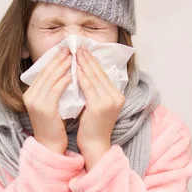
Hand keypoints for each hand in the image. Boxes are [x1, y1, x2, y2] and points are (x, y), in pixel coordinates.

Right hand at [22, 47, 71, 153]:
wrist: (50, 145)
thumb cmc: (54, 125)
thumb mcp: (50, 104)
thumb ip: (52, 89)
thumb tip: (64, 71)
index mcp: (30, 93)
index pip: (43, 72)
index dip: (54, 59)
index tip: (65, 50)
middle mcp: (30, 96)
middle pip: (46, 72)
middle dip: (59, 59)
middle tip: (70, 48)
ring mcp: (36, 102)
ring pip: (51, 79)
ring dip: (63, 66)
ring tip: (73, 57)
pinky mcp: (45, 108)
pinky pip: (56, 90)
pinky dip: (64, 80)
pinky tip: (73, 74)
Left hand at [76, 45, 124, 168]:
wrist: (95, 145)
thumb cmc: (92, 126)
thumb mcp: (96, 105)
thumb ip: (95, 90)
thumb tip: (85, 72)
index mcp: (118, 95)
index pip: (103, 74)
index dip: (93, 61)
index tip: (84, 50)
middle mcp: (116, 96)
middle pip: (99, 73)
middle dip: (88, 58)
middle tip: (78, 46)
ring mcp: (109, 101)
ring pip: (93, 77)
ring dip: (83, 64)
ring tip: (74, 53)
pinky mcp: (100, 105)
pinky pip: (88, 87)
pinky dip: (81, 76)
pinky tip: (74, 68)